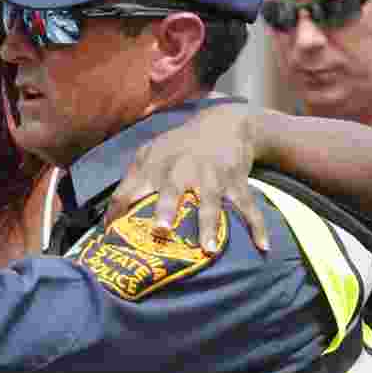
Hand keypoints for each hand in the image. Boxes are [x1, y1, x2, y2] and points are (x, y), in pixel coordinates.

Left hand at [106, 103, 269, 252]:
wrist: (223, 123)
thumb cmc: (178, 147)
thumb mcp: (149, 154)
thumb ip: (130, 181)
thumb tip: (109, 219)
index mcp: (154, 166)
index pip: (130, 190)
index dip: (118, 211)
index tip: (111, 235)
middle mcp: (181, 170)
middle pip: (171, 190)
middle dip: (166, 209)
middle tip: (161, 231)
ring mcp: (211, 176)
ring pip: (211, 202)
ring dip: (209, 225)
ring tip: (208, 249)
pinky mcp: (236, 181)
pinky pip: (248, 205)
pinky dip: (256, 226)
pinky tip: (262, 247)